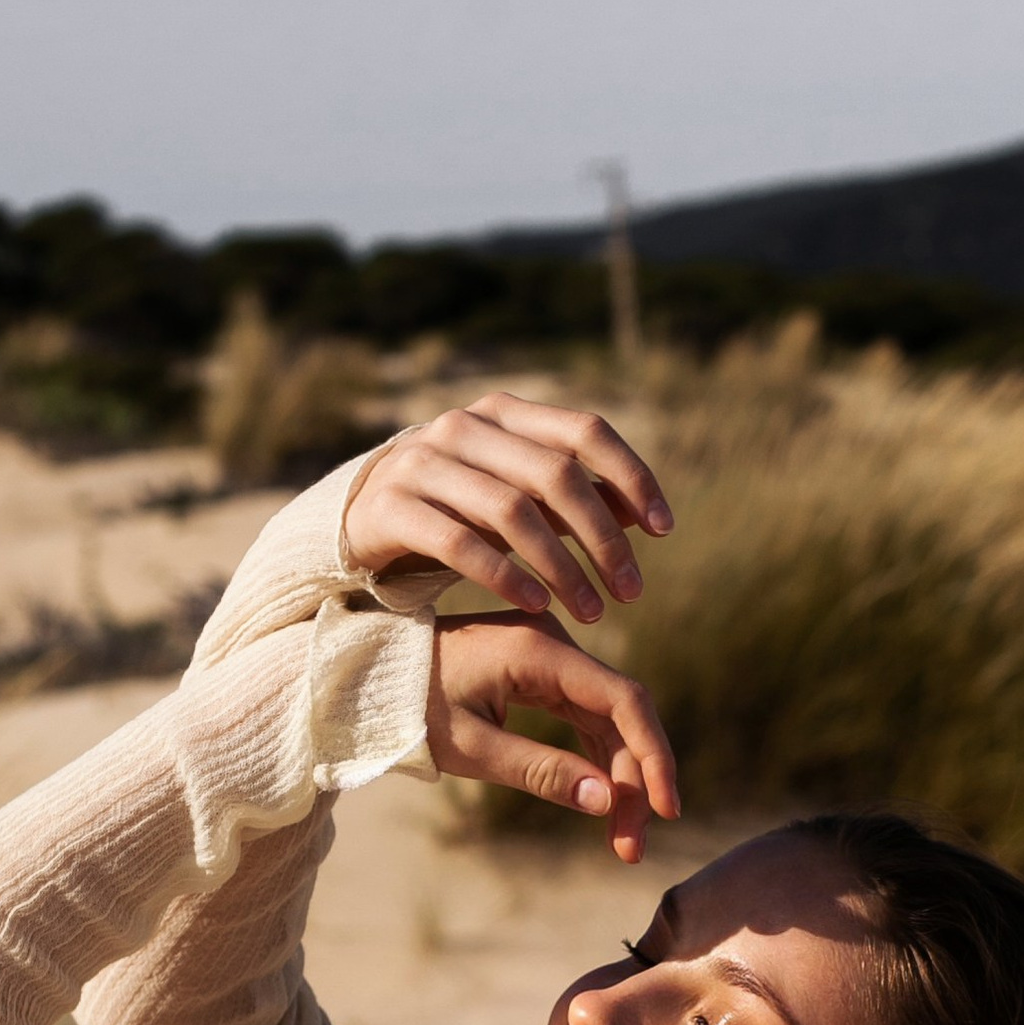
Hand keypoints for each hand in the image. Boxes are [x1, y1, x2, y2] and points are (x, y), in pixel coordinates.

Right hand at [343, 394, 669, 629]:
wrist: (359, 518)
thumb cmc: (456, 507)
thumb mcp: (517, 495)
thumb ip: (574, 499)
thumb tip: (646, 515)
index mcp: (504, 412)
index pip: (584, 431)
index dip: (631, 476)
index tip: (664, 529)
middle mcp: (462, 427)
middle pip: (554, 476)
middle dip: (602, 538)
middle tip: (633, 592)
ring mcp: (422, 463)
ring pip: (511, 512)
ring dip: (562, 567)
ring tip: (593, 612)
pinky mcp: (391, 508)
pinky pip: (458, 543)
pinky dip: (505, 576)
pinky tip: (538, 606)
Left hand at [423, 616, 679, 864]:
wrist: (370, 675)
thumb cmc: (411, 708)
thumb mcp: (472, 748)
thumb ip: (541, 772)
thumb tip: (605, 802)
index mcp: (539, 651)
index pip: (624, 701)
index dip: (653, 757)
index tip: (666, 809)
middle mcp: (554, 643)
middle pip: (622, 716)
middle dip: (634, 783)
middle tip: (631, 847)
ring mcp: (551, 655)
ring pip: (609, 722)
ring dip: (619, 779)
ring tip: (621, 840)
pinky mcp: (542, 671)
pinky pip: (586, 718)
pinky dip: (597, 761)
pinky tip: (603, 804)